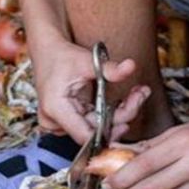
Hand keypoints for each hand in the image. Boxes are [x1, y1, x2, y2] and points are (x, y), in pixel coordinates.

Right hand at [31, 38, 150, 143]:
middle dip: (122, 115)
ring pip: (96, 129)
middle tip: (140, 95)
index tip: (129, 120)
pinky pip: (93, 125)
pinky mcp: (68, 123)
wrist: (48, 53)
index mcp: (55, 108)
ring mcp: (60, 124)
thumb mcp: (86, 61)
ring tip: (138, 94)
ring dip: (119, 115)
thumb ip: (109, 68)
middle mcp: (54, 121)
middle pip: (95, 132)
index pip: (84, 136)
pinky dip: (109, 114)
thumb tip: (131, 66)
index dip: (108, 133)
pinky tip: (126, 101)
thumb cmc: (62, 57)